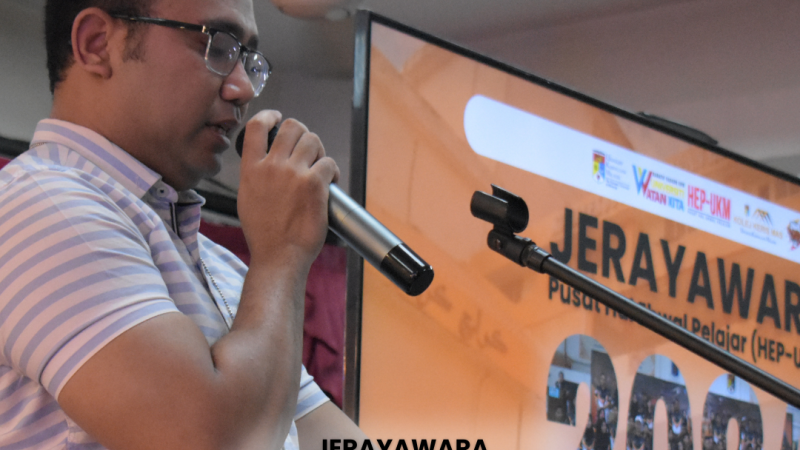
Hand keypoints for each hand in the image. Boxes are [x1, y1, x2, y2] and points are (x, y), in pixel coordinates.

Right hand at [237, 111, 339, 269]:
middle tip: (308, 150)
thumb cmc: (265, 235)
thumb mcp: (247, 198)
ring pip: (313, 141)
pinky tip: (331, 183)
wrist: (278, 256)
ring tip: (320, 168)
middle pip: (292, 127)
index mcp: (251, 169)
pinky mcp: (314, 184)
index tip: (278, 118)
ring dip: (320, 152)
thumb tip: (269, 161)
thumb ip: (256, 174)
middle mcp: (271, 167)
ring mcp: (293, 174)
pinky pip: (329, 163)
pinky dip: (333, 171)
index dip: (270, 116)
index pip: (257, 126)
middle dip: (304, 134)